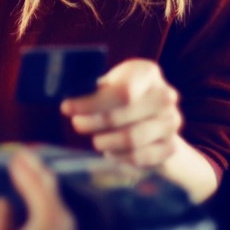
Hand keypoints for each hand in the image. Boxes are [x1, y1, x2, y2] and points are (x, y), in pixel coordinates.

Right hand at [0, 150, 88, 229]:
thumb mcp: (51, 223)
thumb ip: (40, 189)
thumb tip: (23, 158)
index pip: (79, 217)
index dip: (72, 191)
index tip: (63, 163)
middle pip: (50, 216)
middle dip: (44, 190)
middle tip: (35, 159)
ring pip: (25, 220)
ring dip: (21, 196)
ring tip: (17, 169)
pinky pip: (2, 229)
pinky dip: (2, 212)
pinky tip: (0, 194)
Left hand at [61, 59, 180, 168]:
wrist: (153, 121)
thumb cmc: (119, 98)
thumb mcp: (107, 86)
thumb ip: (88, 88)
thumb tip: (57, 94)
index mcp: (147, 72)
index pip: (121, 91)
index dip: (91, 102)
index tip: (66, 108)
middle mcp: (166, 95)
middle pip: (124, 113)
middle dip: (94, 122)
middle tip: (77, 125)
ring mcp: (172, 122)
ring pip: (133, 137)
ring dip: (106, 141)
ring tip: (95, 141)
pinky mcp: (171, 147)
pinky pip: (141, 157)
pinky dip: (121, 157)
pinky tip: (110, 153)